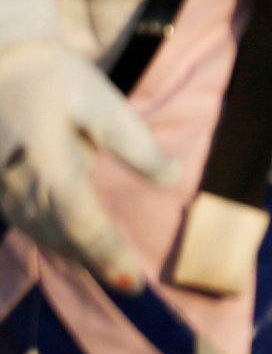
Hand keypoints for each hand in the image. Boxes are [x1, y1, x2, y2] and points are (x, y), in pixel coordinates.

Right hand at [0, 37, 179, 291]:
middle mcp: (21, 187)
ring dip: (76, 257)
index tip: (133, 281)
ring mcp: (4, 194)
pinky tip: (77, 250)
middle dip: (97, 263)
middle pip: (62, 238)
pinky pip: (29, 227)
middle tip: (131, 286)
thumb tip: (173, 177)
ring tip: (112, 273)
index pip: (82, 222)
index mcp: (49, 163)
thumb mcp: (102, 101)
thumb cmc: (57, 80)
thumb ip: (136, 144)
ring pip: (43, 237)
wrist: (0, 68)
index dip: (107, 254)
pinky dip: (56, 241)